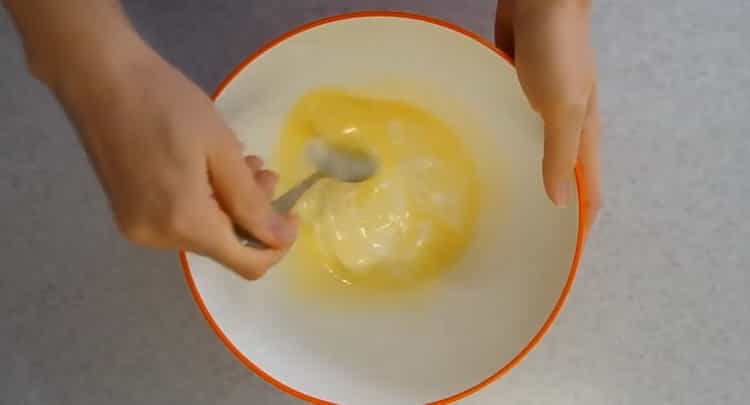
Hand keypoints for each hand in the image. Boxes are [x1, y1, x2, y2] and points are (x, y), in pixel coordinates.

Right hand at [50, 41, 295, 279]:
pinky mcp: (128, 215)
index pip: (246, 264)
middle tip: (262, 170)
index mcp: (184, 222)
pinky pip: (180, 222)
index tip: (292, 213)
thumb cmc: (167, 104)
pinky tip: (208, 168)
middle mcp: (159, 238)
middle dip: (253, 214)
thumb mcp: (221, 149)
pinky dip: (204, 203)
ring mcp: (139, 229)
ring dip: (230, 204)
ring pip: (205, 233)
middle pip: (225, 246)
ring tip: (240, 163)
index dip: (277, 245)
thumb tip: (279, 239)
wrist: (99, 79)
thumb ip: (251, 201)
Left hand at [496, 0, 601, 232]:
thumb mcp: (563, 106)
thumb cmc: (558, 52)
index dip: (581, 223)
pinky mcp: (516, 94)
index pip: (591, 191)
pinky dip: (500, 146)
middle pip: (561, 178)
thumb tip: (560, 202)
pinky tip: (478, 160)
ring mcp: (539, 110)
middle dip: (546, 208)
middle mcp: (563, 128)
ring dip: (519, 178)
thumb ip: (561, 152)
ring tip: (491, 207)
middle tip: (515, 237)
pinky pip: (509, 128)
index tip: (560, 254)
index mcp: (584, 135)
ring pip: (531, 155)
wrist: (541, 0)